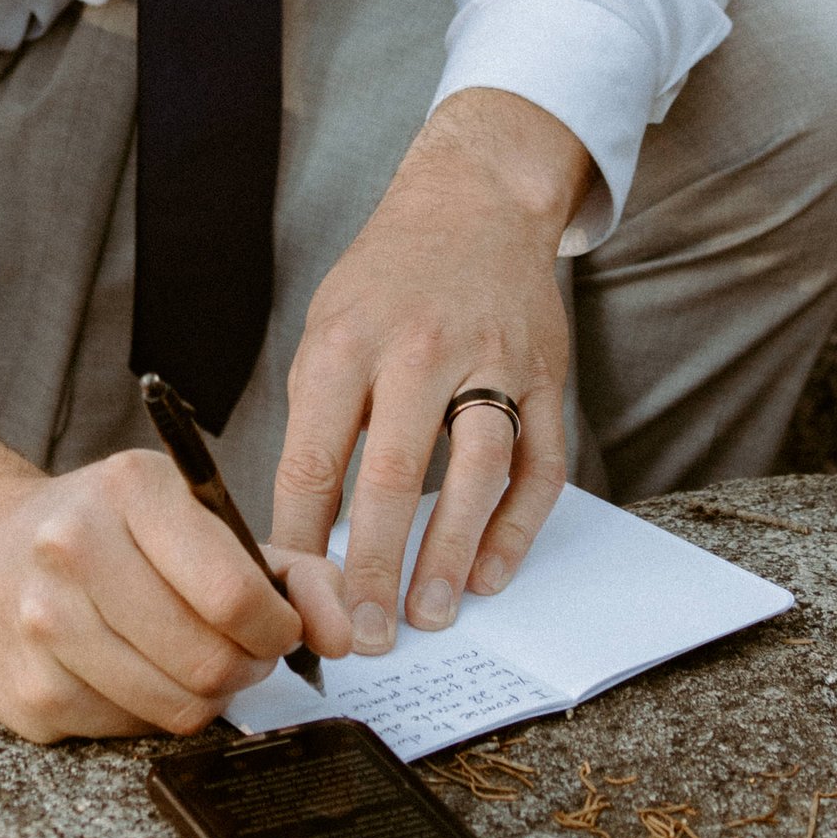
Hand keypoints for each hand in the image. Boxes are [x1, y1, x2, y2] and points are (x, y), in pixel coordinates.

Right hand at [0, 414, 345, 742]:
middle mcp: (74, 546)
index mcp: (131, 488)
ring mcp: (41, 623)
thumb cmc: (115, 535)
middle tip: (236, 651)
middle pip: (209, 661)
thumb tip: (344, 636)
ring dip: (201, 695)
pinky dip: (146, 712)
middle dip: (243, 666)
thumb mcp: (199, 520)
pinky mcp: (27, 694)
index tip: (276, 628)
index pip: (234, 592)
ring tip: (185, 660)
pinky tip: (128, 672)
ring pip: (176, 707)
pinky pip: (130, 732)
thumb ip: (292, 570)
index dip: (275, 628)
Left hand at [266, 87, 582, 656]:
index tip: (290, 600)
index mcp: (349, 340)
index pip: (317, 456)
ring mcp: (493, 361)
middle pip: (395, 474)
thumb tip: (301, 531)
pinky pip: (539, 465)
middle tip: (364, 636)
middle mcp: (421, 349)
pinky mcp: (546, 375)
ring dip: (451, 553)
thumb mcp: (326, 328)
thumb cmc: (387, 280)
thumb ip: (318, 420)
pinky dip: (517, 527)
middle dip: (375, 566)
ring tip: (428, 615)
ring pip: (477, 471)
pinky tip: (489, 574)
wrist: (475, 201)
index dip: (301, 538)